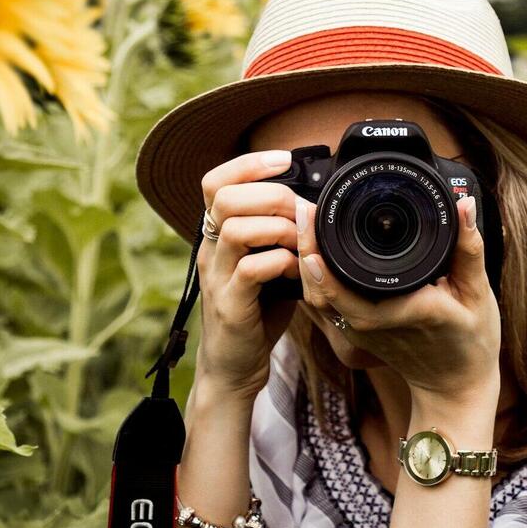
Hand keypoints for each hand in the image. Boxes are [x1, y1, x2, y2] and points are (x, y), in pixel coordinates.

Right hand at [195, 149, 300, 401]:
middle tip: (302, 211)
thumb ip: (282, 237)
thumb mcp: (269, 265)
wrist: (234, 368)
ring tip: (301, 243)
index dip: (248, 163)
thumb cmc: (257, 313)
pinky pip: (251, 270)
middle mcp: (209, 251)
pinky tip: (297, 272)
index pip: (215, 182)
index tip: (284, 159)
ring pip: (236, 228)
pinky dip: (281, 263)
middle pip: (225, 197)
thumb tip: (317, 208)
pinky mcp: (229, 306)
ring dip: (278, 228)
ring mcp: (216, 278)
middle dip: (272, 194)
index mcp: (217, 236)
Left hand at [295, 195, 501, 410]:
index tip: (313, 222)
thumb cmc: (471, 341)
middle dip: (306, 248)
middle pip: (321, 290)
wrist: (455, 386)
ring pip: (317, 298)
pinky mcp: (355, 334)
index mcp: (403, 312)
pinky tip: (315, 249)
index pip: (348, 291)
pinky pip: (325, 305)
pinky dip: (315, 277)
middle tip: (304, 209)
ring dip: (305, 261)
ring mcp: (360, 333)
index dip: (323, 262)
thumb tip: (463, 204)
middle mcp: (374, 325)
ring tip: (306, 221)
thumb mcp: (478, 293)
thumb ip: (469, 248)